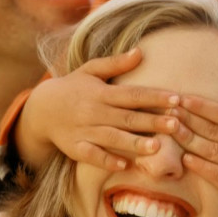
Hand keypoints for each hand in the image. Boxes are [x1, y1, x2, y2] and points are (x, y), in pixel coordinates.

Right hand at [17, 48, 179, 170]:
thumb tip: (141, 51)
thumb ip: (116, 63)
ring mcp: (85, 131)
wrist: (40, 109)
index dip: (155, 96)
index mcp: (101, 92)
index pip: (133, 94)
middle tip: (176, 124)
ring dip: (135, 143)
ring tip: (157, 147)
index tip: (176, 98)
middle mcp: (94, 112)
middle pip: (127, 117)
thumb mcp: (90, 70)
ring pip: (113, 138)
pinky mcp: (75, 148)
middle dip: (152, 121)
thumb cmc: (73, 87)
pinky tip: (125, 165)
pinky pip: (92, 156)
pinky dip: (107, 161)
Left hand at [171, 83, 217, 216]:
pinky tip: (184, 157)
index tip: (183, 99)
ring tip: (171, 129)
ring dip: (188, 140)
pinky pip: (216, 175)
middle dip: (189, 120)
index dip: (203, 107)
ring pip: (212, 152)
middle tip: (169, 110)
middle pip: (215, 132)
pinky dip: (199, 166)